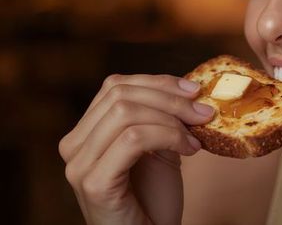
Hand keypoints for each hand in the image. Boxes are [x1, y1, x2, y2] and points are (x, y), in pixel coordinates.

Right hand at [59, 74, 214, 224]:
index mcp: (86, 133)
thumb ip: (161, 119)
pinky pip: (133, 139)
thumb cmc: (153, 201)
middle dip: (170, 98)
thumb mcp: (158, 149)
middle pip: (120, 94)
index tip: (195, 91)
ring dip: (172, 120)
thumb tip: (188, 88)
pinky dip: (168, 137)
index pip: (116, 85)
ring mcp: (80, 165)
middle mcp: (74, 146)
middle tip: (204, 113)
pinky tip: (189, 150)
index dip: (159, 82)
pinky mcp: (94, 182)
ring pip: (126, 112)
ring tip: (196, 138)